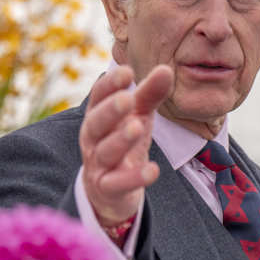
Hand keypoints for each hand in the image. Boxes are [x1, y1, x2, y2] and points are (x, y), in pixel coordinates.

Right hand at [79, 64, 173, 227]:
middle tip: (127, 98)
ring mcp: (98, 164)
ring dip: (120, 140)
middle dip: (110, 110)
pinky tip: (153, 170)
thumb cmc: (123, 143)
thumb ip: (150, 94)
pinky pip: (117, 183)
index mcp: (98, 116)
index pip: (98, 97)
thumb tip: (166, 69)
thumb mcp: (138, 116)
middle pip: (96, 123)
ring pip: (105, 152)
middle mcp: (93, 139)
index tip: (127, 72)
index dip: (110, 85)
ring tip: (138, 127)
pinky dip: (134, 178)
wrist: (110, 191)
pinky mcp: (107, 188)